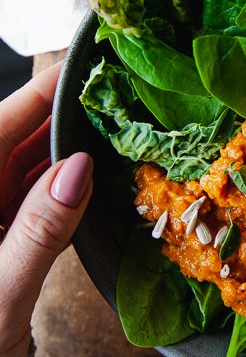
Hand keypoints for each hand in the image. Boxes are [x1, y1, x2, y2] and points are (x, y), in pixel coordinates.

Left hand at [0, 62, 92, 356]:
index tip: (85, 63)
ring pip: (32, 166)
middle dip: (68, 114)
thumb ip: (38, 231)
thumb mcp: (0, 293)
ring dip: (73, 149)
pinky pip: (39, 198)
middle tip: (121, 93)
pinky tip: (102, 175)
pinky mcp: (4, 236)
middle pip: (20, 138)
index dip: (42, 91)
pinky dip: (68, 186)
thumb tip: (76, 168)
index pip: (1, 125)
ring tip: (121, 127)